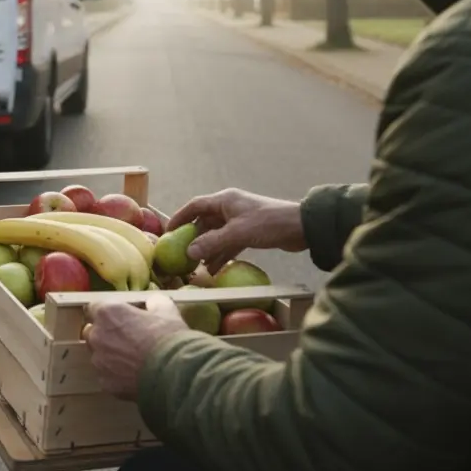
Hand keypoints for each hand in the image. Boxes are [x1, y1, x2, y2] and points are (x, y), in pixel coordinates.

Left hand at [82, 296, 188, 400]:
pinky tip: (134, 377)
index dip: (107, 313)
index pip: (93, 308)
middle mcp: (97, 336)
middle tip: (125, 339)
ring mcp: (99, 361)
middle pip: (92, 332)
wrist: (174, 373)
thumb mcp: (166, 310)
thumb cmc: (168, 337)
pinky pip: (107, 376)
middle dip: (104, 334)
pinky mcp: (105, 383)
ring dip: (109, 356)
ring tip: (132, 361)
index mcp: (107, 313)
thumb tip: (153, 302)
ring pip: (98, 356)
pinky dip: (117, 376)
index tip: (117, 317)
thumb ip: (154, 302)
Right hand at [169, 188, 304, 272]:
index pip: (195, 206)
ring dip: (207, 249)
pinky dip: (221, 255)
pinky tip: (214, 269)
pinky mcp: (249, 233)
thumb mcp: (237, 233)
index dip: (180, 218)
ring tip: (197, 266)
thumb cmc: (268, 224)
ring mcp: (239, 221)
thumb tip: (189, 253)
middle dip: (194, 239)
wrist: (302, 227)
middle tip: (181, 254)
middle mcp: (229, 208)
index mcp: (224, 200)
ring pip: (216, 235)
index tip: (168, 232)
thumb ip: (212, 243)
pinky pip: (228, 243)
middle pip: (204, 222)